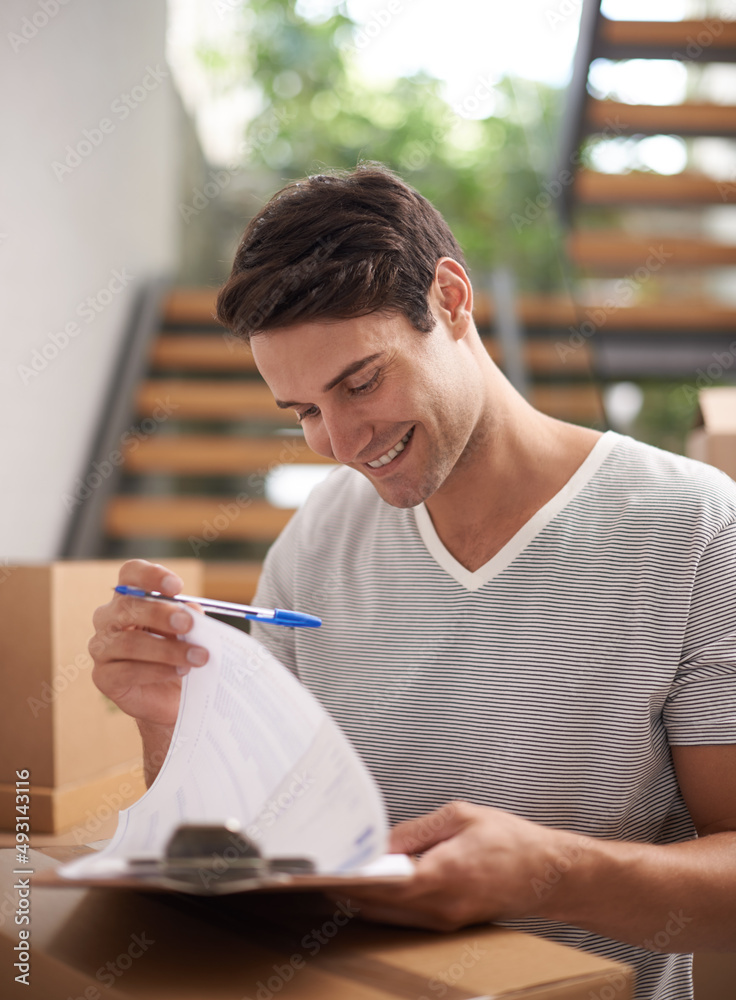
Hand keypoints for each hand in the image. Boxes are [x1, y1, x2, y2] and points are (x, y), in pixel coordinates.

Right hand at [89, 559, 208, 727]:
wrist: (174, 697)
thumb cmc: (179, 653)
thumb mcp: (188, 631)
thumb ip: (188, 618)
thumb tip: (192, 610)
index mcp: (130, 598)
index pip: (130, 574)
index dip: (150, 576)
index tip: (176, 586)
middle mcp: (109, 619)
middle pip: (127, 607)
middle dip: (161, 614)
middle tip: (188, 624)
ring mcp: (101, 648)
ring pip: (128, 643)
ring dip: (167, 649)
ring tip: (197, 656)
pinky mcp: (103, 677)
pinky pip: (127, 671)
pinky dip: (158, 670)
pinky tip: (180, 671)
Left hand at [338, 800, 581, 930]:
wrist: (550, 875)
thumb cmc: (514, 843)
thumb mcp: (461, 817)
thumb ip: (417, 830)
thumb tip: (383, 839)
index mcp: (444, 874)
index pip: (385, 884)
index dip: (353, 879)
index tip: (331, 870)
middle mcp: (442, 905)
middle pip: (380, 905)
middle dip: (351, 890)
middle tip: (324, 873)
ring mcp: (445, 920)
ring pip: (391, 916)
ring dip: (365, 900)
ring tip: (342, 878)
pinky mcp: (449, 922)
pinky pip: (407, 918)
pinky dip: (386, 905)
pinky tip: (375, 888)